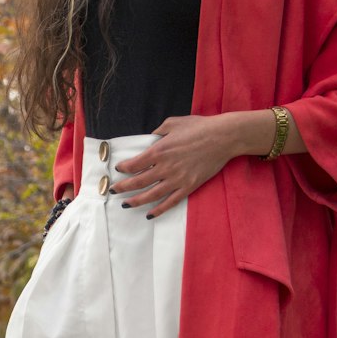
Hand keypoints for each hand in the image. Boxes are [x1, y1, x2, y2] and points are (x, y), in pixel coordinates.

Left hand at [111, 115, 238, 218]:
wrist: (223, 137)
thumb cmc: (199, 127)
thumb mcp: (173, 123)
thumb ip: (158, 131)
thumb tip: (151, 139)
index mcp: (158, 151)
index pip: (134, 164)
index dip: (123, 169)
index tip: (118, 170)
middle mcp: (165, 167)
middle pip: (138, 182)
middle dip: (123, 187)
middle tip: (113, 191)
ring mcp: (177, 179)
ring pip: (151, 195)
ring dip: (136, 201)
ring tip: (125, 204)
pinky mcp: (188, 186)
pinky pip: (170, 202)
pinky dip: (159, 210)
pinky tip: (149, 214)